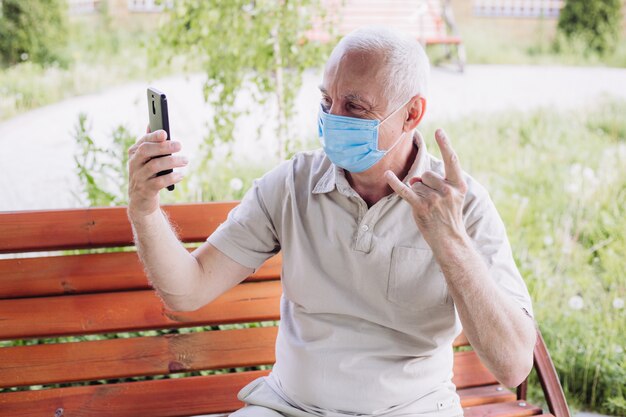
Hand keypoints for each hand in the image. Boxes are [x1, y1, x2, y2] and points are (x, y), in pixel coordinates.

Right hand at [127, 125, 187, 218]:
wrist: (140, 201)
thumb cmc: (147, 175)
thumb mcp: (145, 159)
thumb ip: (149, 143)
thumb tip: (151, 123)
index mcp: (134, 153)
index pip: (143, 141)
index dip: (153, 136)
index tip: (165, 133)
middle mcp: (134, 164)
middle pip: (146, 151)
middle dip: (163, 146)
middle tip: (180, 145)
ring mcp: (139, 177)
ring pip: (154, 166)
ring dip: (172, 161)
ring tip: (185, 160)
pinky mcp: (146, 190)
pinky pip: (159, 182)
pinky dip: (172, 178)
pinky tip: (181, 175)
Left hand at [384, 129, 467, 248]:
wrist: (449, 239)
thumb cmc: (449, 215)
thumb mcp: (453, 196)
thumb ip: (437, 182)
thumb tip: (414, 179)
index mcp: (458, 184)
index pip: (451, 160)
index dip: (445, 144)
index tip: (438, 131)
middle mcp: (447, 189)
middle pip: (426, 174)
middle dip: (425, 185)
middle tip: (434, 202)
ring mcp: (434, 198)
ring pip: (416, 184)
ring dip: (418, 194)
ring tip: (429, 208)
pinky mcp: (421, 207)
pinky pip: (405, 191)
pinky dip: (394, 183)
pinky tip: (387, 174)